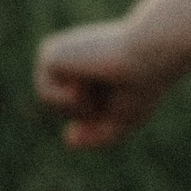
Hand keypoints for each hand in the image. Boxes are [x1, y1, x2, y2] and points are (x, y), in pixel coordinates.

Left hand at [35, 19, 180, 149]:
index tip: (120, 97)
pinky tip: (84, 82)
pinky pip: (43, 93)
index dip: (97, 115)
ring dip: (77, 107)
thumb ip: (98, 137)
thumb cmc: (143, 84)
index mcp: (90, 66)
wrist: (147, 55)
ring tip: (98, 86)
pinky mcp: (51, 52)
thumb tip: (68, 138)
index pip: (77, 108)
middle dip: (87, 112)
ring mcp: (60, 53)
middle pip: (61, 107)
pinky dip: (65, 98)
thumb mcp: (125, 121)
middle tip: (111, 91)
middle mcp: (73, 58)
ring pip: (48, 102)